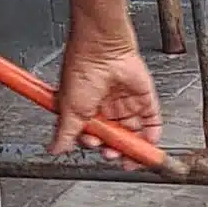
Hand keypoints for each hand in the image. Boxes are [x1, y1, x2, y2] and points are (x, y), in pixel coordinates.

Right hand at [50, 22, 161, 156]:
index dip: (97, 145)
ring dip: (134, 148)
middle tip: (114, 155)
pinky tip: (148, 146)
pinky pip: (152, 121)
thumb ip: (66, 133)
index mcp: (87, 109)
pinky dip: (152, 135)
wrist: (102, 49)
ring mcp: (126, 103)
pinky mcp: (143, 98)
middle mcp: (106, 107)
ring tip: (131, 157)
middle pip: (115, 137)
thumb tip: (54, 149)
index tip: (98, 149)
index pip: (94, 135)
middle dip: (115, 150)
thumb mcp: (70, 109)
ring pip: (134, 133)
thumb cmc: (82, 69)